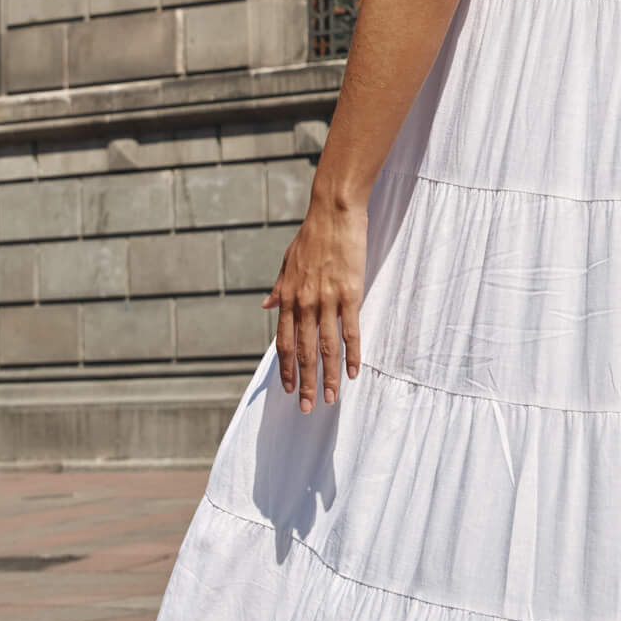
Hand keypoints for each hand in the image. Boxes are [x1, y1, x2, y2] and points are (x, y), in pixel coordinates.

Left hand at [263, 195, 365, 413]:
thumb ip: (278, 288)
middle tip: (308, 408)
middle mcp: (304, 303)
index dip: (286, 369)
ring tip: (332, 399)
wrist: (333, 213)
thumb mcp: (287, 262)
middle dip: (306, 383)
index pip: (283, 342)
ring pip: (326, 348)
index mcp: (288, 297)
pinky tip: (354, 372)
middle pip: (303, 352)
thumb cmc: (311, 236)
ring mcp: (327, 300)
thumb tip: (266, 305)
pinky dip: (352, 355)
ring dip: (329, 377)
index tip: (289, 390)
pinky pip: (350, 332)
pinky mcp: (350, 294)